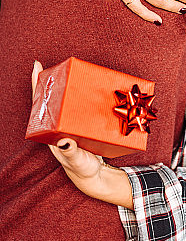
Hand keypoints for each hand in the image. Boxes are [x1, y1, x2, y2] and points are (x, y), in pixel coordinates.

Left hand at [31, 61, 100, 178]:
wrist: (94, 176)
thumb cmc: (82, 169)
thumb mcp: (77, 161)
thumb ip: (70, 152)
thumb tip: (64, 141)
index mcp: (51, 131)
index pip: (39, 104)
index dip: (37, 86)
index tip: (37, 67)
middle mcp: (58, 125)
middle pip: (50, 98)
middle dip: (48, 81)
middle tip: (50, 64)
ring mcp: (69, 124)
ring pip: (64, 101)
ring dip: (66, 86)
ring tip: (69, 71)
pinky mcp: (82, 124)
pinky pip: (79, 106)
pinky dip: (82, 95)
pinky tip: (90, 88)